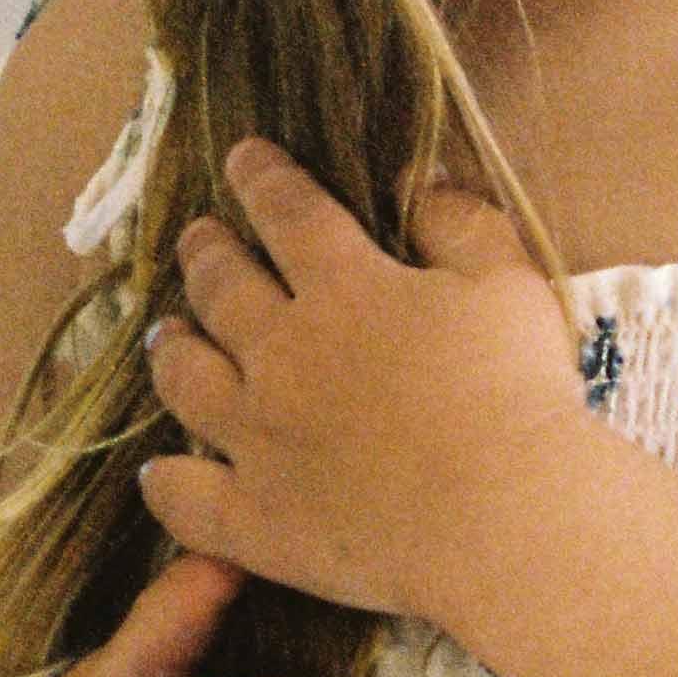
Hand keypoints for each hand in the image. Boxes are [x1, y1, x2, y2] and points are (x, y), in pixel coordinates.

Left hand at [136, 140, 587, 631]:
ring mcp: (258, 438)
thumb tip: (420, 186)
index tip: (243, 158)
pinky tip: (159, 470)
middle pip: (221, 288)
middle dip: (205, 253)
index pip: (288, 211)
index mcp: (346, 288)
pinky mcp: (253, 518)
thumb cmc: (517, 394)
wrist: (505, 516)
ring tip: (165, 334)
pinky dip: (164, 479)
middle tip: (199, 240)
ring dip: (171, 348)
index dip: (261, 177)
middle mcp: (283, 353)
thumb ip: (461, 225)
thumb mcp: (509, 283)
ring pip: (185, 379)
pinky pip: (184, 497)